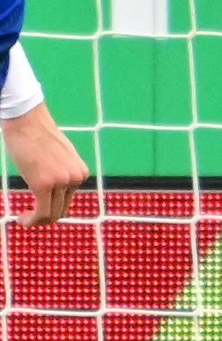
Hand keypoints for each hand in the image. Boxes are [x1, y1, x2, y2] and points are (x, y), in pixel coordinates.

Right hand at [3, 103, 89, 225]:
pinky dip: (33, 221)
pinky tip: (22, 221)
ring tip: (24, 221)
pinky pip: (42, 212)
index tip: (36, 210)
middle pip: (61, 209)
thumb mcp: (58, 156)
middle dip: (45, 217)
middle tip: (28, 219)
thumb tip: (56, 189)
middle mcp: (75, 178)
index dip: (52, 208)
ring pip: (51, 213)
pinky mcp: (44, 183)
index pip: (68, 199)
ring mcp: (61, 181)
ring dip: (37, 221)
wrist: (26, 119)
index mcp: (80, 172)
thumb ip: (60, 172)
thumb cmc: (36, 134)